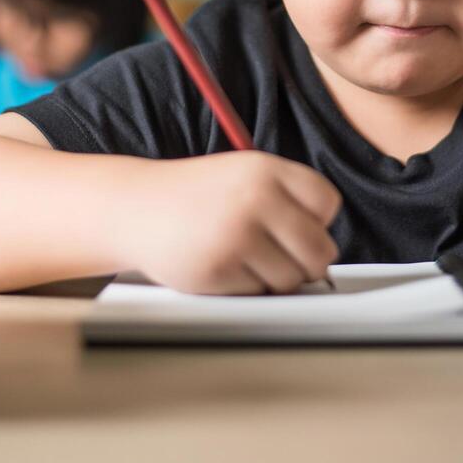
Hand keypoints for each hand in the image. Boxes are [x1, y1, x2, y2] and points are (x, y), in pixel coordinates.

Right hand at [116, 151, 341, 294]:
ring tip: (247, 260)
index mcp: (266, 170)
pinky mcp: (219, 268)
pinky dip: (247, 287)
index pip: (327, 203)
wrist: (135, 208)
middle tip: (284, 259)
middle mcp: (255, 198)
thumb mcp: (242, 175)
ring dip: (276, 278)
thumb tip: (324, 250)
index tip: (299, 226)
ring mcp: (236, 234)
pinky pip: (258, 293)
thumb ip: (285, 199)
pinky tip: (224, 267)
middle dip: (307, 261)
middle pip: (319, 249)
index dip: (317, 221)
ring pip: (292, 278)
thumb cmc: (194, 197)